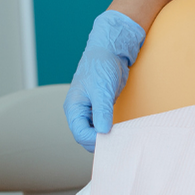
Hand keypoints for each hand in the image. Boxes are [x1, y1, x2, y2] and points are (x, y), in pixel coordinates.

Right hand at [64, 10, 145, 151]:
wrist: (110, 52)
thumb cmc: (101, 66)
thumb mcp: (102, 90)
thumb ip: (101, 111)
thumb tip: (102, 131)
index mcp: (74, 107)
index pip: (79, 133)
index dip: (93, 140)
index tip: (110, 140)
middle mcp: (79, 111)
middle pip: (85, 136)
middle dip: (99, 141)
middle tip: (117, 142)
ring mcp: (89, 111)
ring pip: (94, 132)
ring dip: (105, 137)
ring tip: (120, 139)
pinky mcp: (100, 109)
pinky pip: (102, 125)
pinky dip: (110, 130)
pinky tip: (120, 132)